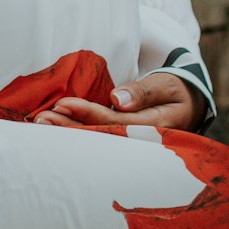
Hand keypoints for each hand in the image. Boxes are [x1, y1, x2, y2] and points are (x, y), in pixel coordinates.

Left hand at [33, 72, 205, 132]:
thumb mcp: (166, 86)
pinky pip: (97, 135)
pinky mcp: (121, 138)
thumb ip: (144, 92)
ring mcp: (129, 142)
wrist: (188, 104)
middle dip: (69, 129)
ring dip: (68, 132)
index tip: (63, 103)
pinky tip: (55, 128)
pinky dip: (76, 131)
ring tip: (41, 124)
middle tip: (40, 120)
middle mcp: (139, 141)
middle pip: (100, 136)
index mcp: (153, 129)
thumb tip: (117, 98)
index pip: (115, 123)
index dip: (88, 115)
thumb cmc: (176, 91)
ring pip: (96, 139)